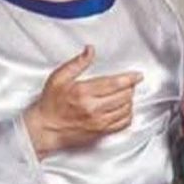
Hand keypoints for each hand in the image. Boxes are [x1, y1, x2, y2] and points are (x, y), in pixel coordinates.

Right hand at [23, 45, 142, 156]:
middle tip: (128, 83)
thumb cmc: (51, 104)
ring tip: (124, 94)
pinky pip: (123, 123)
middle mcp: (93, 109)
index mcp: (83, 93)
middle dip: (129, 87)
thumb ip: (77, 63)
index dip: (129, 78)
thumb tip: (90, 50)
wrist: (45, 129)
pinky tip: (123, 108)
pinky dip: (128, 114)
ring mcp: (99, 123)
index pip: (114, 84)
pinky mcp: (101, 132)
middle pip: (124, 96)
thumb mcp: (59, 78)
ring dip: (129, 100)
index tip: (137, 76)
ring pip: (126, 109)